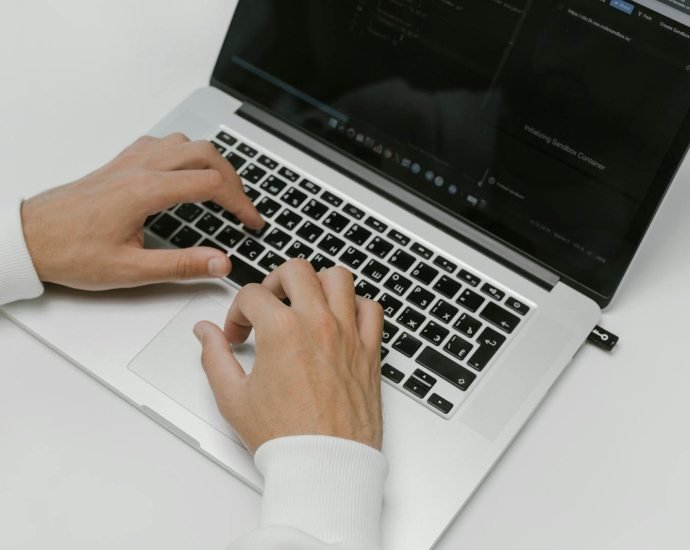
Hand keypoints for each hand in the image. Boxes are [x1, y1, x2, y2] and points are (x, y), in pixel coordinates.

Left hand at [21, 134, 263, 289]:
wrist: (29, 237)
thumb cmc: (70, 252)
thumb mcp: (130, 270)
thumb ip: (181, 265)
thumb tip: (220, 263)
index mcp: (146, 191)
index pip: (212, 184)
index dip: (240, 203)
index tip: (251, 220)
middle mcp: (140, 168)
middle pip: (205, 154)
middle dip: (233, 178)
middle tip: (242, 205)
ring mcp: (129, 160)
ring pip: (185, 143)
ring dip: (211, 161)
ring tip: (222, 187)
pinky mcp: (120, 162)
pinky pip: (162, 143)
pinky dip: (185, 153)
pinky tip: (184, 172)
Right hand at [194, 260, 384, 453]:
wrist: (325, 465)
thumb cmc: (285, 438)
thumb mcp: (233, 398)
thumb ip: (214, 357)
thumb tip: (205, 333)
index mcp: (282, 332)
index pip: (252, 294)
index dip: (236, 312)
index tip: (238, 333)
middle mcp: (318, 325)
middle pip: (296, 270)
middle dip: (274, 282)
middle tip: (268, 305)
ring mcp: (348, 335)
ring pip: (338, 278)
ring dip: (317, 283)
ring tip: (304, 302)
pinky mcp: (369, 350)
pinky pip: (371, 309)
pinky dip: (356, 306)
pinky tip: (340, 320)